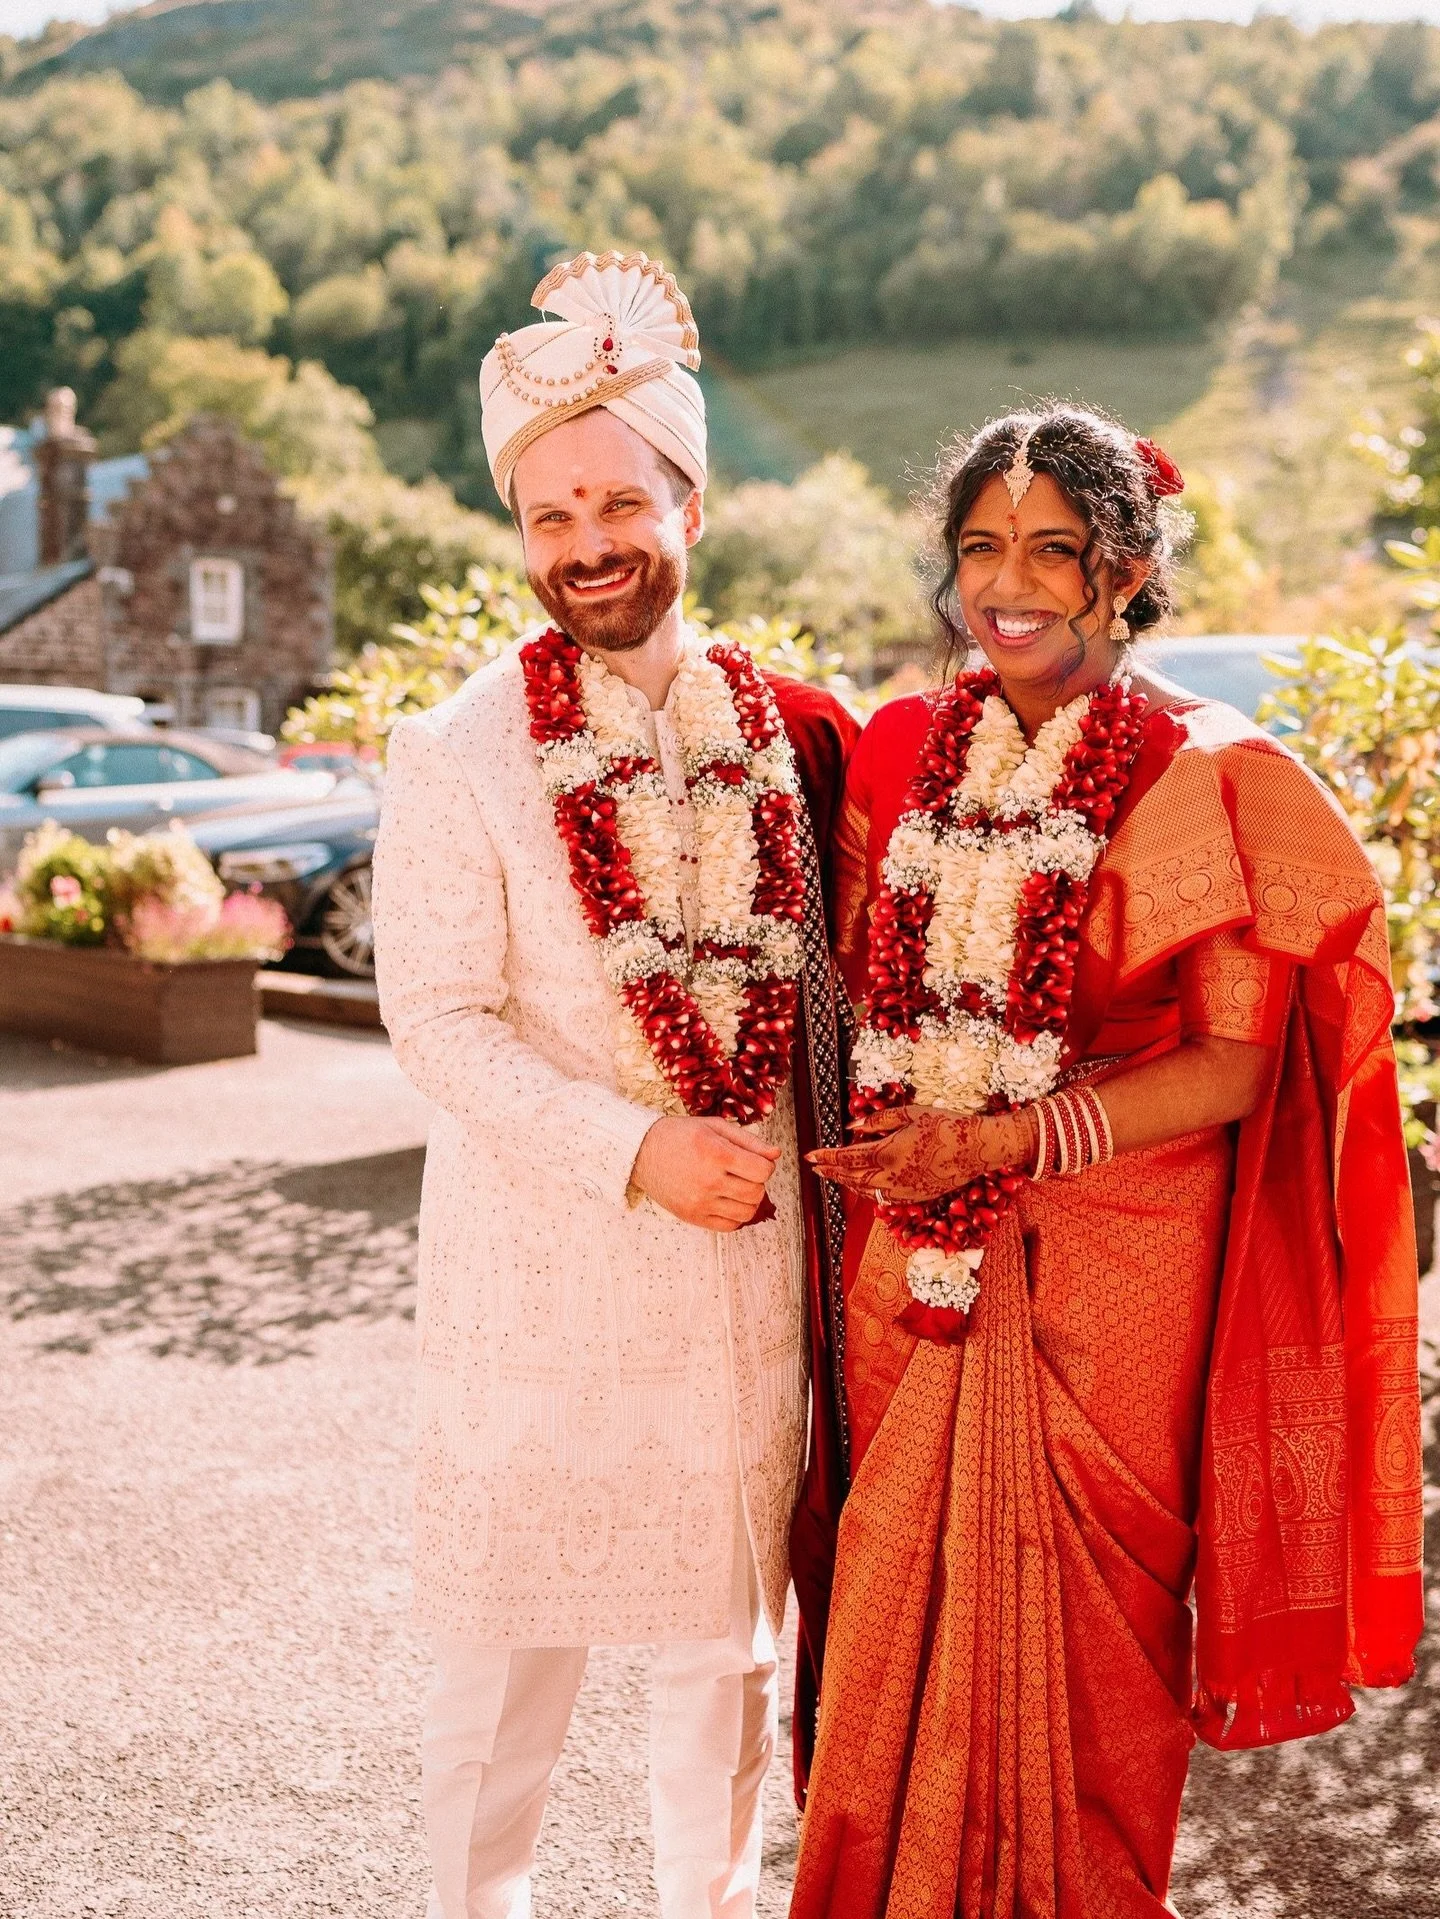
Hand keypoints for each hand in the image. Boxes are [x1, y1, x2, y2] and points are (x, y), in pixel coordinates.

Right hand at [632, 1115, 781, 1231]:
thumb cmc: (679, 1135)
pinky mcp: (692, 1216)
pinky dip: (735, 1216)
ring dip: (749, 1200)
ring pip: (747, 1212)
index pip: (763, 1171)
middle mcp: (709, 1181)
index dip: (765, 1165)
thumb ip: (749, 1141)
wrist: (641, 1152)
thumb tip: (776, 1154)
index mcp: (716, 1154)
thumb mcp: (715, 1127)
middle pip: (757, 1192)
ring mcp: (700, 1202)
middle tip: (744, 1172)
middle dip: (757, 1182)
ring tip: (736, 1186)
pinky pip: (729, 1226)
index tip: (756, 1161)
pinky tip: (727, 1200)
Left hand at [808, 1105, 1036, 1201]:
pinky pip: (884, 1198)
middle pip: (851, 1177)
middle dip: (831, 1171)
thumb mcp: (909, 1113)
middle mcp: (892, 1176)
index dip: (825, 1157)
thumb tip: (852, 1127)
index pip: (847, 1157)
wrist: (978, 1148)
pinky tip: (864, 1187)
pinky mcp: (916, 1196)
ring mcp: (904, 1190)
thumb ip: (877, 1121)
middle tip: (816, 1168)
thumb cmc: (945, 1124)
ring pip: (866, 1190)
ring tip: (834, 1176)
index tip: (809, 1156)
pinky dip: (869, 1192)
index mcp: (887, 1153)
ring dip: (847, 1183)